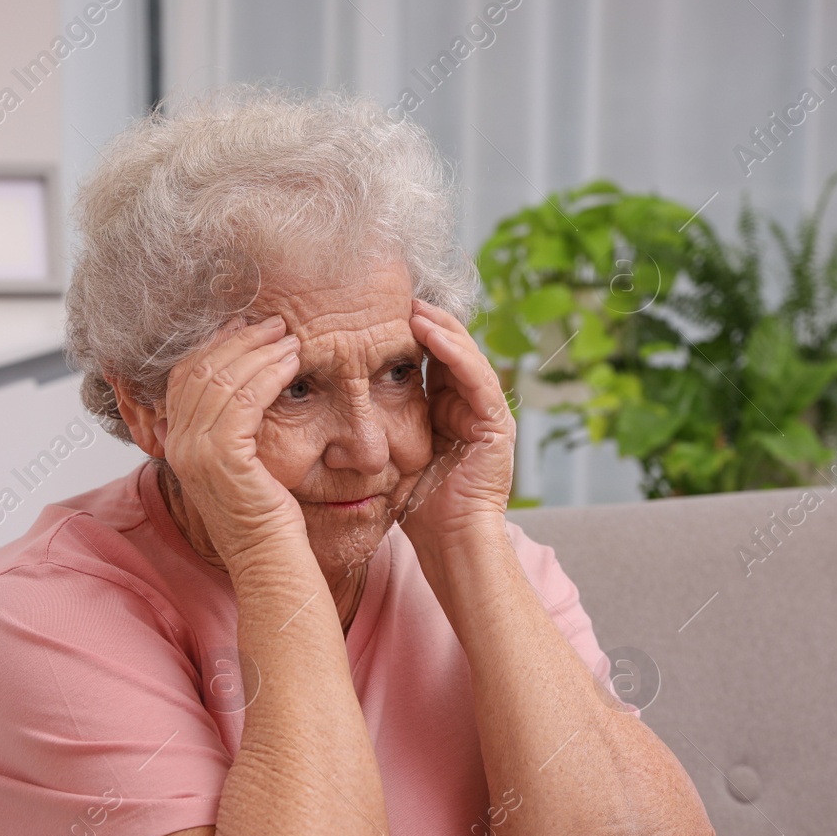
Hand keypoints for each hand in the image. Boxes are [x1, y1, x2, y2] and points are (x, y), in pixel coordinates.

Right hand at [159, 314, 307, 564]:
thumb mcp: (241, 463)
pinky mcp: (222, 457)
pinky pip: (245, 398)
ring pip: (222, 379)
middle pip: (200, 369)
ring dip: (260, 351)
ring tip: (289, 338)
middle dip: (239, 339)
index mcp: (178, 442)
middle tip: (274, 323)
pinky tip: (292, 363)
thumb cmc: (265, 515)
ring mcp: (196, 451)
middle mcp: (179, 444)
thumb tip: (246, 386)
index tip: (245, 325)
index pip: (184, 376)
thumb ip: (233, 428)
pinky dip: (269, 373)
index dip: (213, 345)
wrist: (268, 558)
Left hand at [398, 298, 515, 546]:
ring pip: (465, 356)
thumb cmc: (418, 505)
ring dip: (440, 328)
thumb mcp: (395, 452)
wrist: (450, 539)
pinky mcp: (498, 421)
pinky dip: (454, 353)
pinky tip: (431, 334)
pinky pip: (476, 377)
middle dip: (427, 321)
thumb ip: (382, 421)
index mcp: (449, 410)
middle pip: (452, 350)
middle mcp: (471, 406)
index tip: (381, 311)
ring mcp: (488, 412)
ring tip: (414, 306)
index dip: (412, 334)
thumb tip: (338, 397)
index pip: (433, 360)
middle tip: (399, 296)